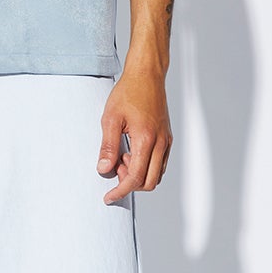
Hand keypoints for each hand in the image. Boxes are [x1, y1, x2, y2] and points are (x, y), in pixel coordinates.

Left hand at [97, 70, 172, 203]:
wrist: (147, 75)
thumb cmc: (128, 93)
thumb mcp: (110, 118)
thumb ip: (108, 147)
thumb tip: (104, 170)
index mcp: (147, 140)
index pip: (136, 178)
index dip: (121, 191)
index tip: (109, 196)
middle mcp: (161, 143)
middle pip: (150, 182)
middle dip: (130, 183)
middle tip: (115, 168)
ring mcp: (167, 142)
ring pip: (156, 175)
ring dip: (139, 175)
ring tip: (122, 157)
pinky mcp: (167, 138)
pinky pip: (160, 164)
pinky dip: (146, 166)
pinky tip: (132, 152)